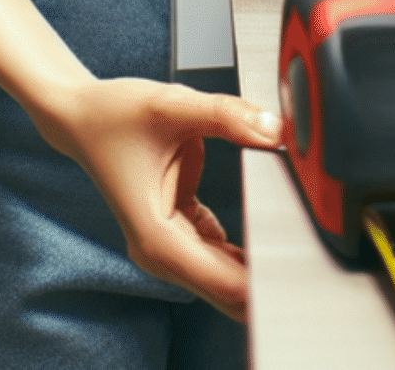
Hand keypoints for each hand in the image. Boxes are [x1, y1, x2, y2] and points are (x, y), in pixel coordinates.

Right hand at [33, 77, 284, 321]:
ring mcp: (169, 246)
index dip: (264, 284)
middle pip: (228, 289)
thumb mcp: (171, 104)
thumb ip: (226, 114)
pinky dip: (245, 244)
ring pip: (226, 275)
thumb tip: (274, 129)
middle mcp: (161, 252)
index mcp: (156, 236)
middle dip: (268, 278)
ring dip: (258, 262)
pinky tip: (272, 224)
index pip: (224, 283)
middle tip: (312, 253)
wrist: (82, 115)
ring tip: (298, 237)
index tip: (299, 270)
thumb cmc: (112, 114)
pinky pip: (221, 251)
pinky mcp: (179, 231)